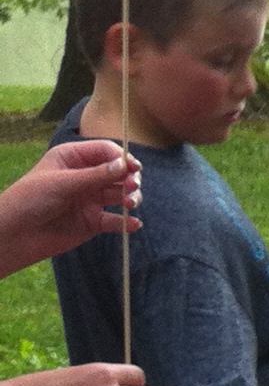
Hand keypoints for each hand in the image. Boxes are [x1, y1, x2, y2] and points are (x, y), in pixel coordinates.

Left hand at [0, 140, 139, 273]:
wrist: (17, 233)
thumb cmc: (31, 199)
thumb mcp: (62, 183)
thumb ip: (95, 175)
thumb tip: (124, 165)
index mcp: (73, 158)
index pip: (105, 151)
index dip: (122, 158)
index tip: (134, 168)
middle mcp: (85, 177)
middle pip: (118, 173)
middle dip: (129, 179)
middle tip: (132, 187)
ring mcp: (91, 199)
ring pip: (120, 195)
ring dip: (131, 198)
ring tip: (130, 205)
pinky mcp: (94, 222)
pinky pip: (115, 220)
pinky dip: (126, 223)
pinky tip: (132, 225)